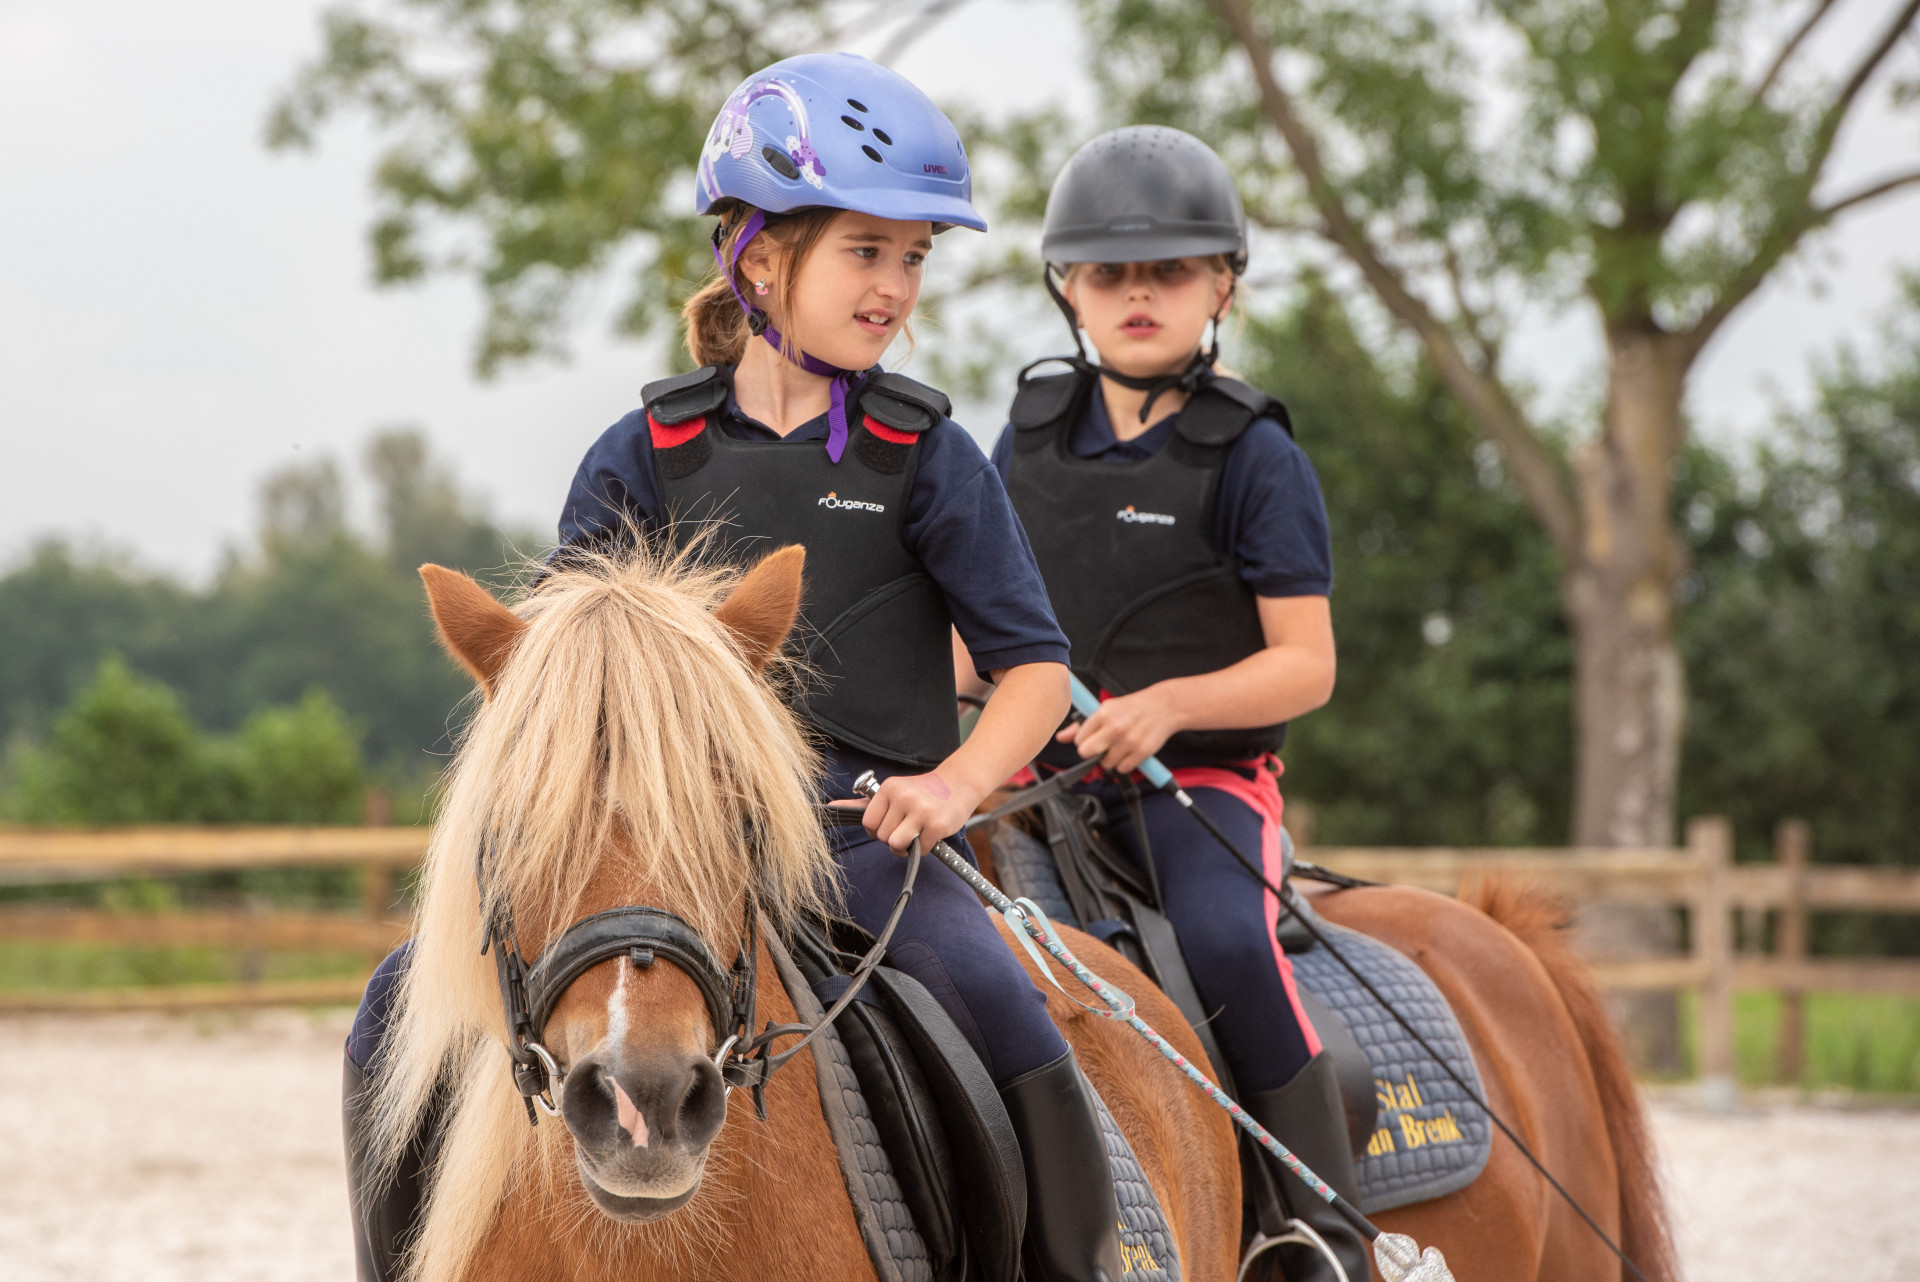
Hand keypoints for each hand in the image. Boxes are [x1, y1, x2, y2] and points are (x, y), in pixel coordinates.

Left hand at [853, 771, 981, 854]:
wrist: (959, 784)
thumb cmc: (922, 791)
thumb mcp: (892, 791)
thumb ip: (862, 802)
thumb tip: (831, 806)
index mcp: (889, 788)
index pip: (869, 823)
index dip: (877, 831)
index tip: (889, 826)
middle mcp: (903, 797)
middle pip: (882, 836)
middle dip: (892, 839)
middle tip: (906, 829)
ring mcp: (920, 811)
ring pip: (896, 844)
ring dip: (904, 848)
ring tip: (914, 836)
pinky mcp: (936, 825)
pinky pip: (919, 850)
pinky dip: (923, 849)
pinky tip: (929, 835)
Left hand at [1056, 685, 1181, 774]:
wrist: (1164, 706)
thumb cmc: (1132, 708)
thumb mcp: (1107, 709)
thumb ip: (1082, 725)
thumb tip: (1060, 738)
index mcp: (1103, 714)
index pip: (1079, 740)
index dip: (1085, 742)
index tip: (1094, 738)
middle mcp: (1115, 727)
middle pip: (1086, 753)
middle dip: (1092, 754)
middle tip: (1102, 748)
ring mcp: (1129, 740)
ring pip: (1106, 765)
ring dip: (1111, 760)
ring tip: (1121, 747)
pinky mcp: (1142, 752)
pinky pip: (1123, 769)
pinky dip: (1125, 764)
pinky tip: (1130, 752)